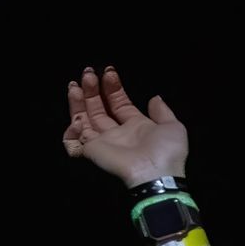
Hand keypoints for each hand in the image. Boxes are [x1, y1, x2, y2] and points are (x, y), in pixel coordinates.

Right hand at [63, 66, 187, 186]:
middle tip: (88, 73)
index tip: (109, 72)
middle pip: (98, 108)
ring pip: (83, 119)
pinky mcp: (91, 151)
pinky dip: (72, 129)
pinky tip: (78, 119)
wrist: (155, 173)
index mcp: (136, 126)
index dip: (112, 87)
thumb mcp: (173, 127)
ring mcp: (103, 142)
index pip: (119, 103)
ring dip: (78, 101)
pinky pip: (73, 140)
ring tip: (76, 84)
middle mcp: (117, 133)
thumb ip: (163, 112)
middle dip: (92, 90)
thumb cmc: (166, 152)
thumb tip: (155, 98)